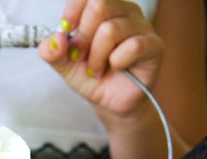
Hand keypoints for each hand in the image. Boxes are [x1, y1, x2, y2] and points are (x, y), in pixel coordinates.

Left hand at [37, 0, 163, 130]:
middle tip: (81, 56)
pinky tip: (116, 68)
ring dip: (97, 56)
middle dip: (83, 37)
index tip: (65, 30)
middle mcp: (125, 10)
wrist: (110, 101)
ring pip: (111, 29)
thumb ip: (52, 51)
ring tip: (96, 69)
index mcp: (104, 7)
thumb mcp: (64, 64)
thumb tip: (55, 39)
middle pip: (98, 6)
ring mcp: (143, 26)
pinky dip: (117, 62)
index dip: (72, 11)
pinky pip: (133, 46)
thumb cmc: (91, 75)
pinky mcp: (154, 45)